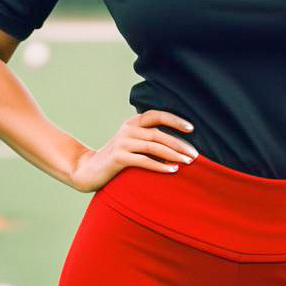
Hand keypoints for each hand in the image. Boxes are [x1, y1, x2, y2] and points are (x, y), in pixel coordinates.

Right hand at [68, 109, 196, 192]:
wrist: (90, 169)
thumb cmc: (119, 158)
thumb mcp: (134, 144)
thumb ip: (150, 140)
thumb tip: (181, 147)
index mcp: (133, 122)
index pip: (157, 115)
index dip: (175, 120)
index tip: (192, 128)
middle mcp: (128, 129)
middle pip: (158, 133)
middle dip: (179, 144)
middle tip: (195, 155)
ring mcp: (122, 142)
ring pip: (153, 146)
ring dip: (173, 154)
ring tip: (188, 162)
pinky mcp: (118, 157)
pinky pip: (144, 161)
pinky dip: (160, 166)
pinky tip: (172, 170)